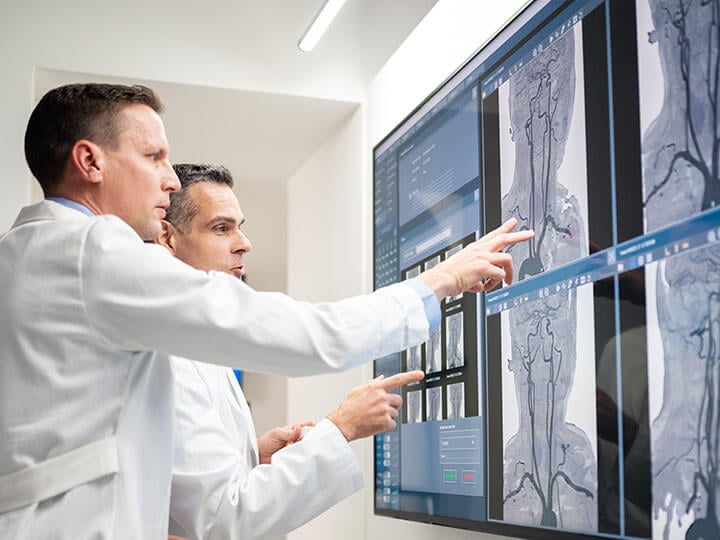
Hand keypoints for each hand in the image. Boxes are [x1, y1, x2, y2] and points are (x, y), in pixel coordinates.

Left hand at [257, 421, 314, 463]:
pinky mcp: (294, 459)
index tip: (318, 429)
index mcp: (294, 431)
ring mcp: (295, 450)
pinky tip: (297, 456)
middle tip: (306, 441)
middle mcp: (296, 440)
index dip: (314, 427)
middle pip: (309, 438)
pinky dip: (300, 457)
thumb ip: (288, 432)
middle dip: (310, 439)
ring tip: (296, 448)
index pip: (307, 426)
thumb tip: (299, 428)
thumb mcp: (276, 433)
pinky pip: (300, 458)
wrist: (258, 456)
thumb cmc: (266, 442)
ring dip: (303, 449)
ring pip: (306, 449)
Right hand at [327, 370, 423, 441]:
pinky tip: (376, 424)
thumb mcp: (358, 390)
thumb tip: (383, 378)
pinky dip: (386, 426)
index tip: (420, 374)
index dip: (410, 376)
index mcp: (376, 387)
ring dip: (388, 416)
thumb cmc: (349, 408)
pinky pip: (393, 424)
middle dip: (392, 405)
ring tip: (374, 417)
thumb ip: (373, 383)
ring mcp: (384, 410)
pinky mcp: (385, 422)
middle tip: (380, 409)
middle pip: (398, 400)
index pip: (397, 379)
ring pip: (395, 413)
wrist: (343, 423)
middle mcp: (382, 397)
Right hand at [417, 218, 533, 299]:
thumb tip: (482, 285)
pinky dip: (495, 284)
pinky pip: (500, 276)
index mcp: (474, 249)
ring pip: (507, 259)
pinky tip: (486, 287)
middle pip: (504, 238)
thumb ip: (477, 278)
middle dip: (519, 235)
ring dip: (510, 272)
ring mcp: (482, 257)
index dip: (504, 228)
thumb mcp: (465, 273)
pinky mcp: (484, 267)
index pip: (492, 235)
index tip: (513, 223)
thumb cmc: (449, 277)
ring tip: (509, 282)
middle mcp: (479, 250)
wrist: (441, 280)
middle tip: (529, 233)